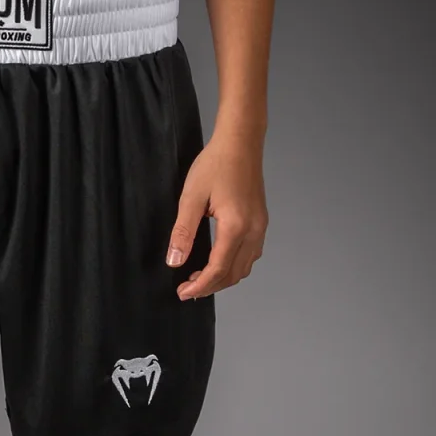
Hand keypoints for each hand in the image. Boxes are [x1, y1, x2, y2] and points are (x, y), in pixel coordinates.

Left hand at [166, 129, 267, 298]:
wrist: (240, 142)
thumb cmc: (215, 164)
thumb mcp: (191, 198)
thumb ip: (182, 232)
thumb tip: (174, 261)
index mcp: (236, 226)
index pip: (218, 269)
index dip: (199, 286)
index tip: (182, 293)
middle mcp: (253, 230)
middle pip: (233, 274)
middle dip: (210, 287)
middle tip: (187, 289)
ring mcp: (260, 227)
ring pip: (244, 268)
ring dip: (223, 278)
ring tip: (199, 279)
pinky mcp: (260, 222)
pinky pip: (250, 255)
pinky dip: (234, 266)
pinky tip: (218, 262)